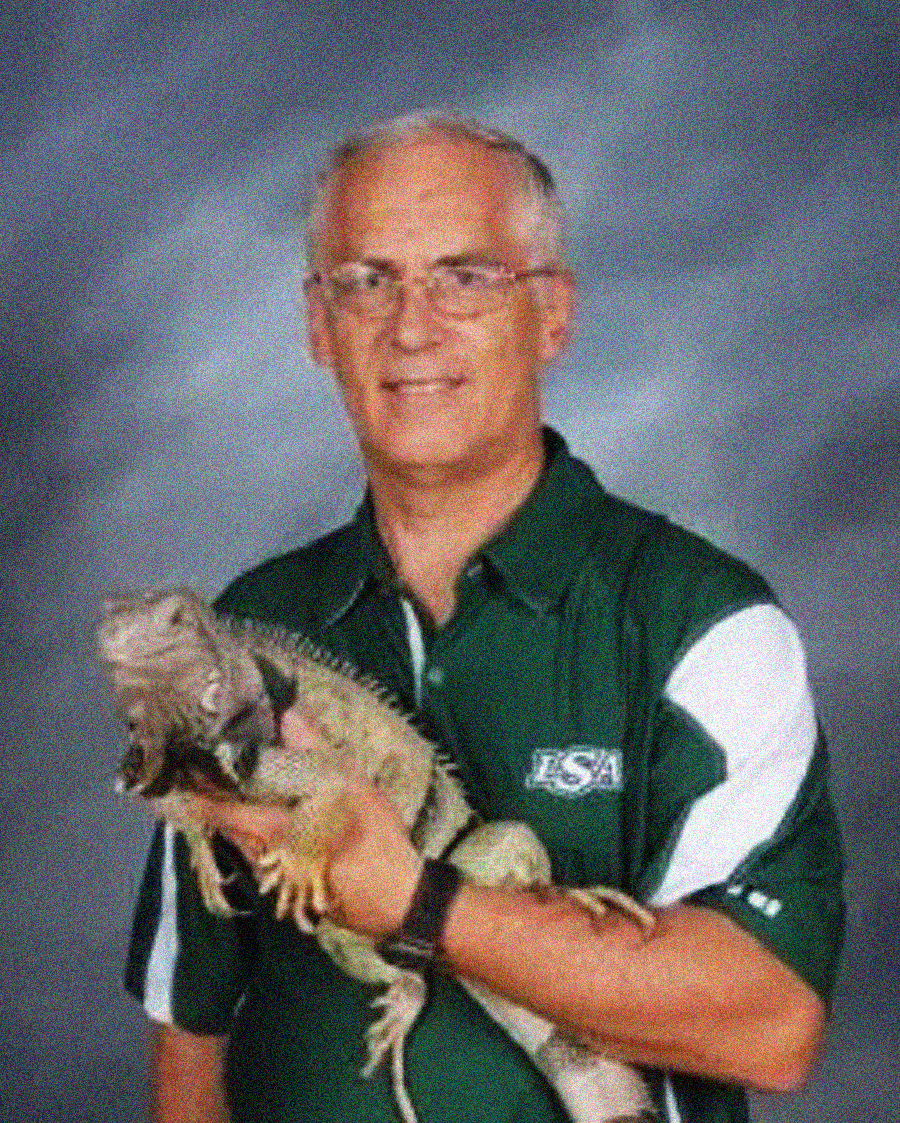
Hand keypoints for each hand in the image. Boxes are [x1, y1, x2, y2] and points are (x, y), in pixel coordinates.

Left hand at [189, 706, 422, 937]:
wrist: (398, 897)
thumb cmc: (373, 838)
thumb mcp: (350, 784)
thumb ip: (314, 749)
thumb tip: (288, 714)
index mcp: (269, 827)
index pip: (213, 809)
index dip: (193, 788)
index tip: (180, 766)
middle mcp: (262, 854)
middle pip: (225, 823)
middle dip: (215, 796)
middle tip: (207, 763)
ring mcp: (275, 875)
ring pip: (244, 839)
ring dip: (238, 814)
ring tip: (236, 780)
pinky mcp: (291, 886)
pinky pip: (263, 852)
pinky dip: (260, 830)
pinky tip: (276, 812)